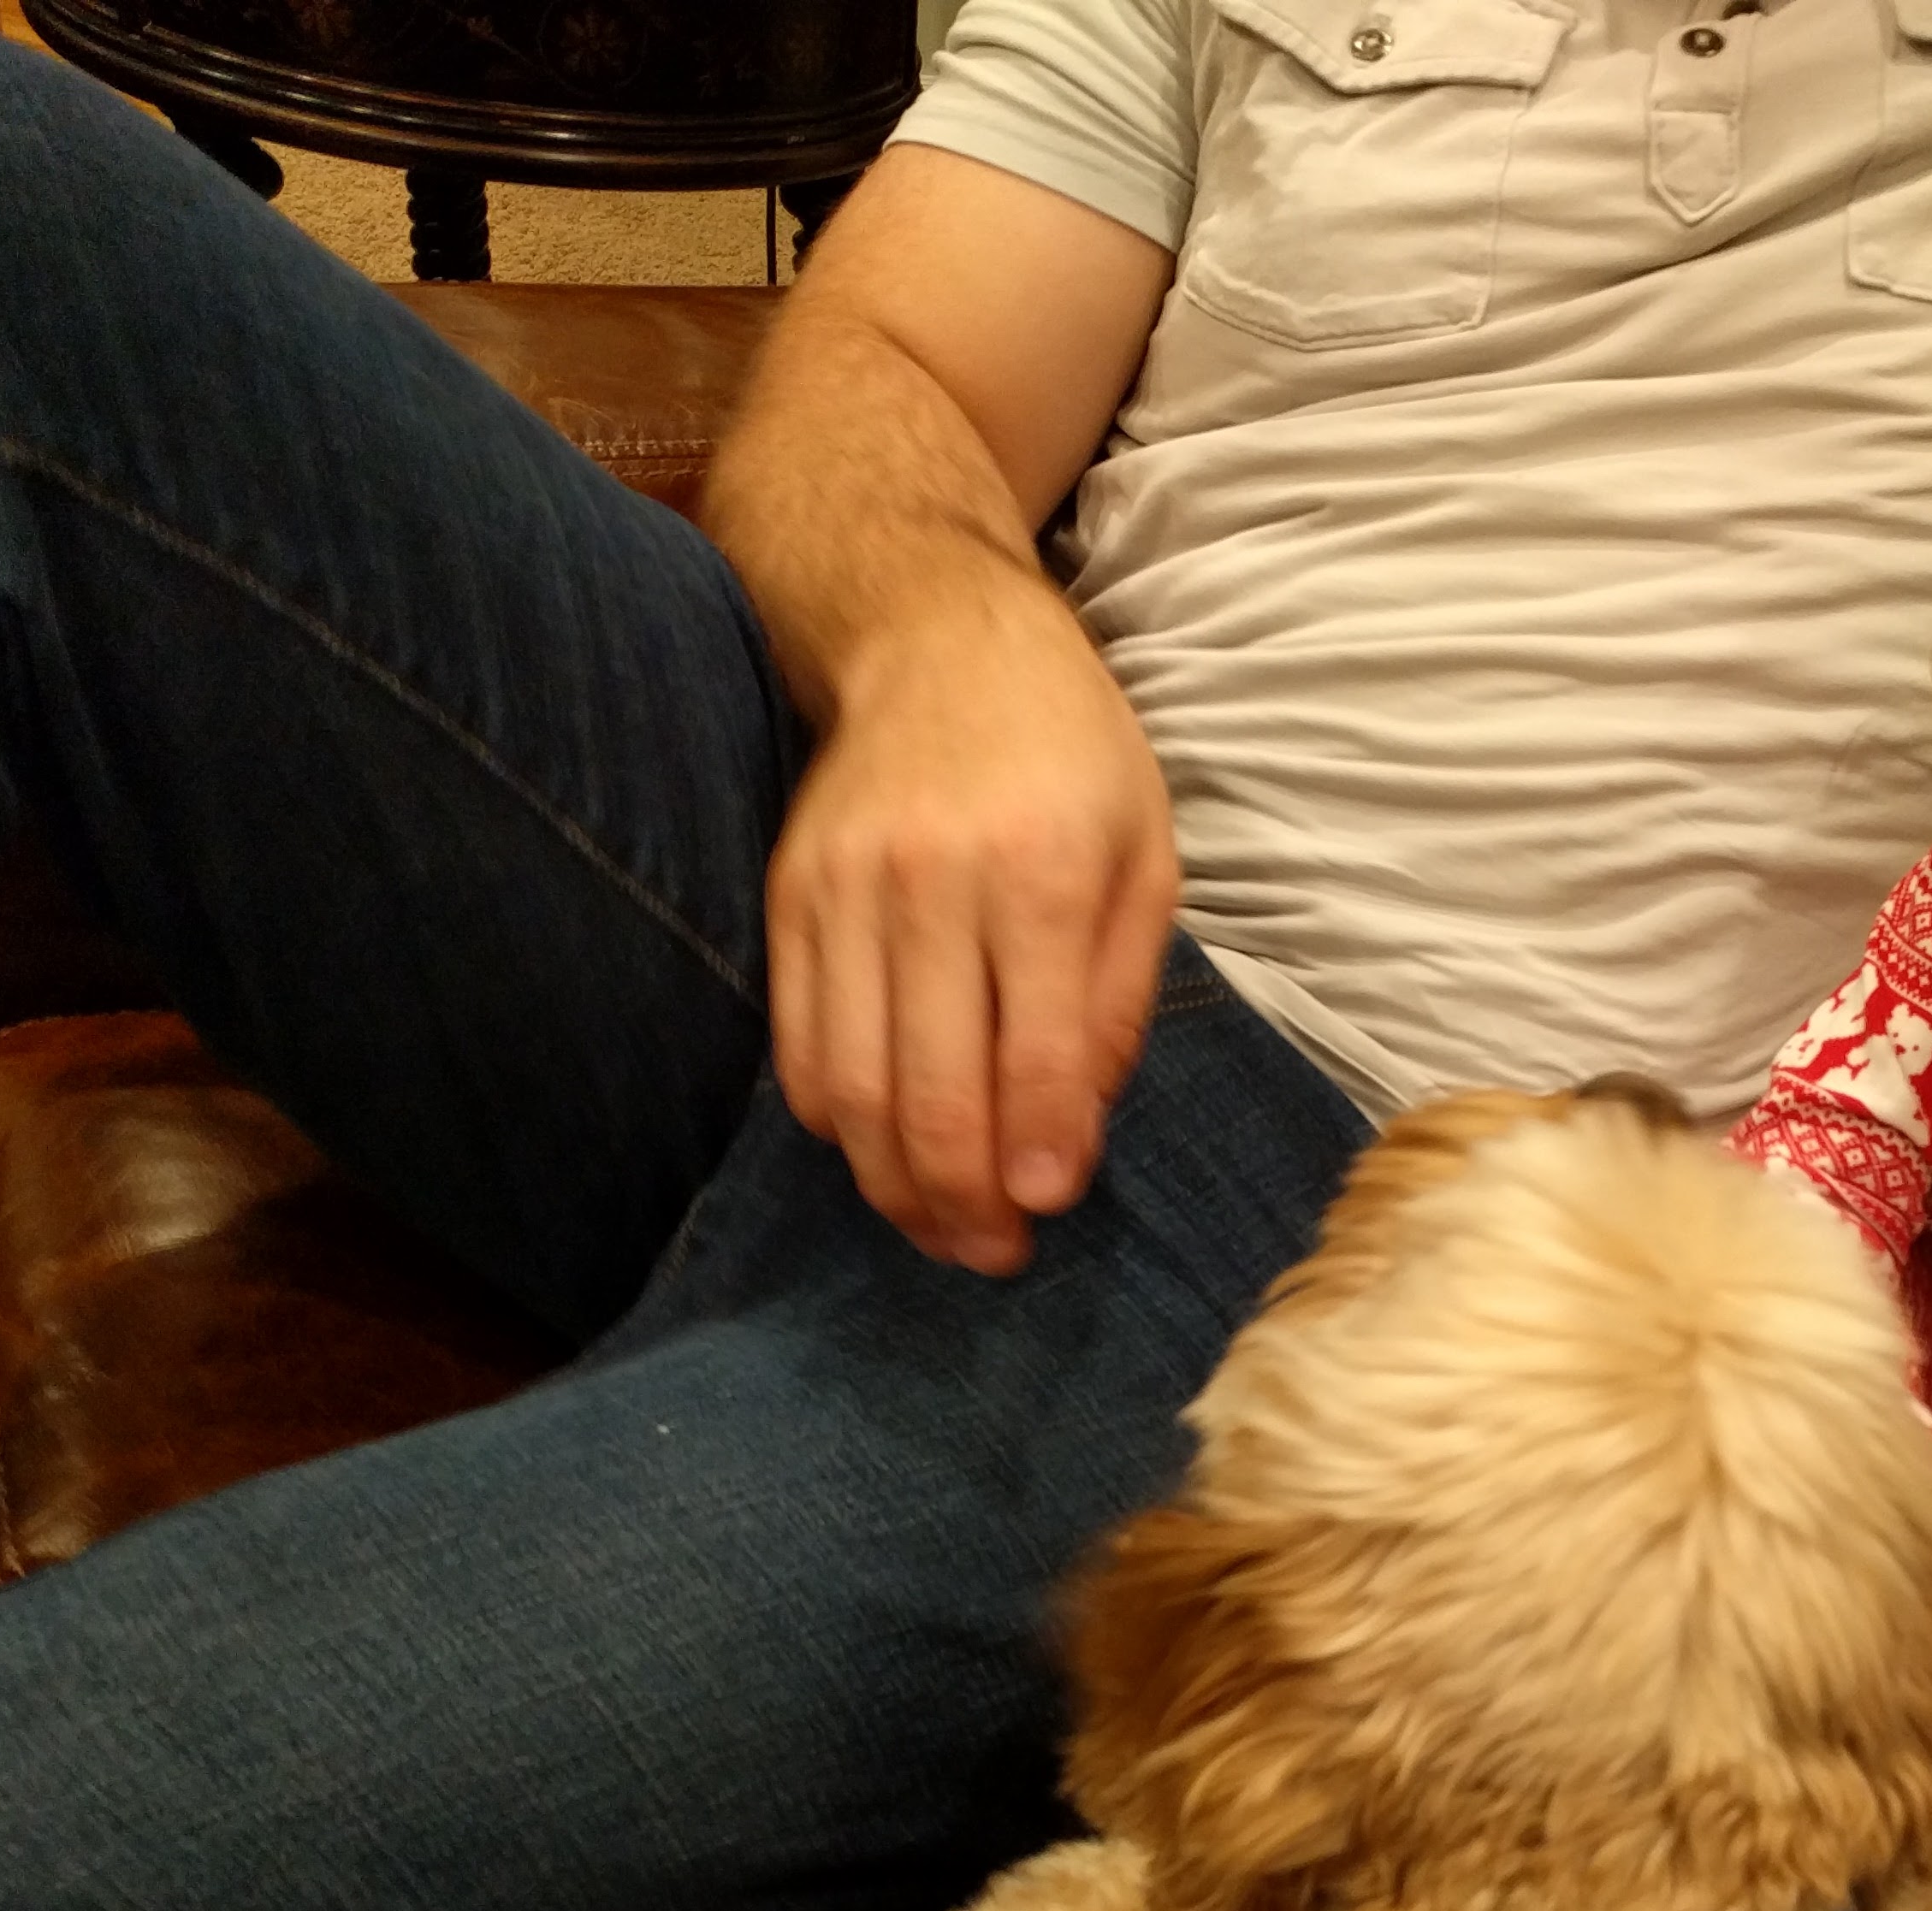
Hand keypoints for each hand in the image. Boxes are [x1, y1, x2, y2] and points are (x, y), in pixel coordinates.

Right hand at [764, 568, 1178, 1273]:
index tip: (1048, 1210)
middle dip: (963, 1200)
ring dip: (892, 1184)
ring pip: (851, 1087)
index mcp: (1045, 870)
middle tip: (995, 1253)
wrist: (934, 637)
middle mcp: (933, 882)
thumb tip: (1073, 1134)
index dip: (1040, 1155)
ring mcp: (845, 891)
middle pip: (930, 1091)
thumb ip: (1115, 1000)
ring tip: (941, 1227)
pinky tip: (882, 1149)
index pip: (1035, 1054)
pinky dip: (835, 1120)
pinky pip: (798, 1045)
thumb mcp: (1144, 858)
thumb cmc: (1067, 756)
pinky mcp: (788, 898)